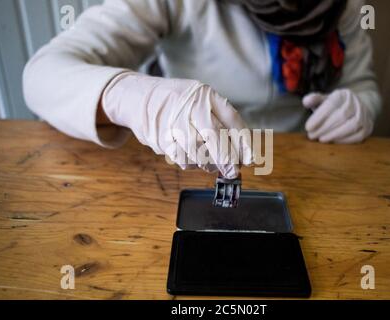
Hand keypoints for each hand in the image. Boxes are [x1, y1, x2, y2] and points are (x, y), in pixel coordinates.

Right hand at [102, 72, 252, 178]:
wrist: (137, 97)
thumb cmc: (176, 102)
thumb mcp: (199, 99)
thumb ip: (219, 121)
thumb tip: (239, 153)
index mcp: (205, 95)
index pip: (231, 118)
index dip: (243, 141)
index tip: (251, 159)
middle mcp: (191, 105)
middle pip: (215, 136)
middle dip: (228, 158)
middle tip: (234, 171)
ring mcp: (174, 121)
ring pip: (199, 151)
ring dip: (209, 164)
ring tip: (213, 166)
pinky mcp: (161, 137)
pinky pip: (182, 158)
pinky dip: (191, 164)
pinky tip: (194, 161)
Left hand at [302, 89, 374, 143]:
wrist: (358, 108)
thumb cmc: (336, 106)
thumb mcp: (324, 100)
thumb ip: (314, 99)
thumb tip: (306, 101)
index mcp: (343, 94)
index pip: (331, 104)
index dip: (318, 117)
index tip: (308, 127)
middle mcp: (356, 103)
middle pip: (341, 116)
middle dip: (324, 128)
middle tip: (312, 136)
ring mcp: (364, 115)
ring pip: (351, 126)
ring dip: (334, 134)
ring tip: (321, 139)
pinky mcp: (368, 127)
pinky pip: (358, 136)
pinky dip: (344, 140)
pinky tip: (333, 141)